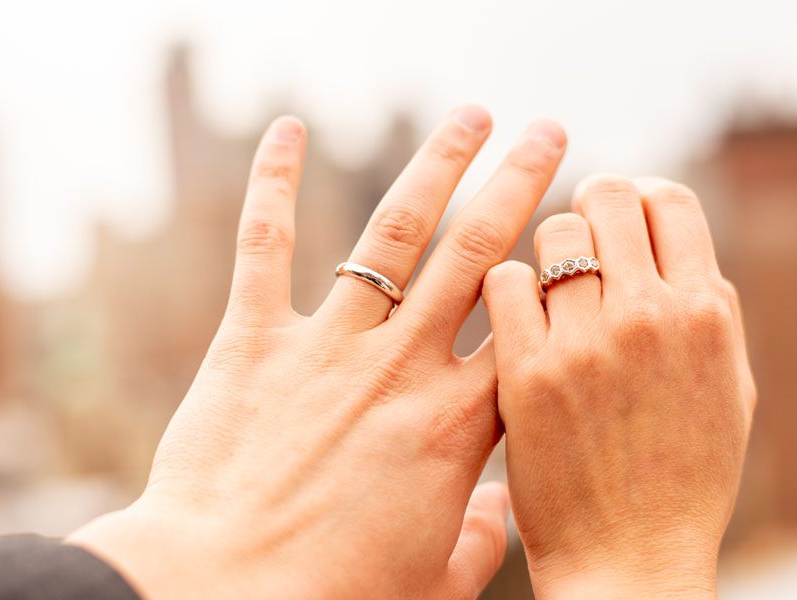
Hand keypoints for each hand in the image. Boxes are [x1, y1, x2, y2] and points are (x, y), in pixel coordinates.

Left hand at [67, 107, 566, 598]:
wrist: (223, 597)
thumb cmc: (336, 599)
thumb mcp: (434, 585)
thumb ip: (481, 542)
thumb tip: (499, 514)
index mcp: (459, 425)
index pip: (527, 326)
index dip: (554, 275)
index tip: (573, 239)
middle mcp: (402, 367)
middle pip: (479, 253)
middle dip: (522, 183)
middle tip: (551, 132)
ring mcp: (329, 346)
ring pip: (396, 233)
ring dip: (438, 164)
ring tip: (473, 115)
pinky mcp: (254, 341)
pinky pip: (266, 246)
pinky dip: (273, 182)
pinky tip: (288, 128)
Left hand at [482, 175, 755, 598]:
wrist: (631, 557)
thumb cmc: (684, 477)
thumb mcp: (728, 389)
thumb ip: (706, 309)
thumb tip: (670, 246)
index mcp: (706, 314)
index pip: (669, 200)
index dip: (641, 197)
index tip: (623, 214)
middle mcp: (648, 316)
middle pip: (605, 197)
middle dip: (591, 208)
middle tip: (580, 237)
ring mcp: (584, 342)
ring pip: (551, 233)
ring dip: (550, 251)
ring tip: (551, 287)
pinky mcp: (526, 373)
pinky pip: (504, 281)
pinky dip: (509, 289)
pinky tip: (516, 318)